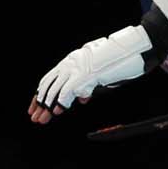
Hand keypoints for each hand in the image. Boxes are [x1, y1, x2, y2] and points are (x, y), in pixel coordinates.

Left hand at [29, 25, 153, 120]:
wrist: (133, 49)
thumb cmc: (120, 60)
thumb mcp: (100, 74)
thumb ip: (88, 85)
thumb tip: (81, 98)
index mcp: (72, 60)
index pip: (50, 79)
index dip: (42, 94)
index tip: (36, 107)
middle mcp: (71, 63)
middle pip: (48, 85)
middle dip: (40, 103)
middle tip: (35, 117)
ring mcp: (76, 68)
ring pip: (54, 90)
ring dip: (47, 107)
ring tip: (42, 119)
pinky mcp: (84, 75)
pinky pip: (67, 92)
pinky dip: (60, 103)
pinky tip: (58, 112)